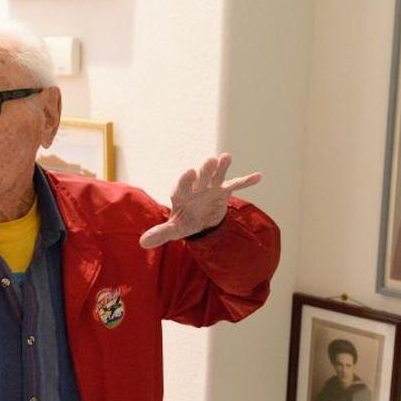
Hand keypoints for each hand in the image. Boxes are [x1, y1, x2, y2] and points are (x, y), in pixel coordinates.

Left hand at [138, 153, 261, 248]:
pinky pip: (235, 184)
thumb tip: (142, 243)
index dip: (186, 179)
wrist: (200, 220)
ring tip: (226, 157)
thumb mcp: (174, 229)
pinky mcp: (224, 190)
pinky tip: (258, 176)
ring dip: (221, 167)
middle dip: (205, 170)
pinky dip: (246, 180)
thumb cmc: (185, 221)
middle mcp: (196, 186)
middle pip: (201, 177)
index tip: (190, 172)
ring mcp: (211, 187)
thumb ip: (160, 233)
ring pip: (216, 175)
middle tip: (209, 161)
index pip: (182, 185)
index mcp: (181, 193)